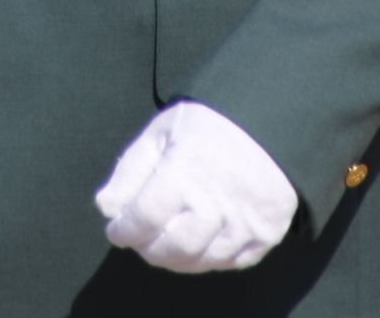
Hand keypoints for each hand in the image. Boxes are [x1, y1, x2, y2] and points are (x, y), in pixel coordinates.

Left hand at [96, 101, 297, 273]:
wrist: (272, 118)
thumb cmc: (210, 124)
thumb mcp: (162, 133)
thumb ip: (131, 170)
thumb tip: (107, 208)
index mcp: (184, 170)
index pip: (144, 220)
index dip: (124, 231)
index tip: (117, 230)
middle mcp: (217, 201)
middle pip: (173, 248)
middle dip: (149, 249)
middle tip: (143, 238)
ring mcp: (246, 220)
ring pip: (202, 260)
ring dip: (178, 257)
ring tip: (169, 240)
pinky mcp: (268, 231)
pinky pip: (233, 262)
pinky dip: (212, 258)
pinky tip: (202, 241)